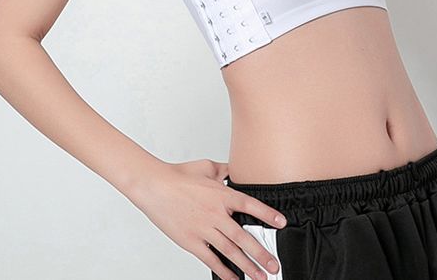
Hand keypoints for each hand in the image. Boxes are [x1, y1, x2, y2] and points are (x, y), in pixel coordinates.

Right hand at [127, 158, 286, 279]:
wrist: (155, 186)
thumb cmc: (179, 175)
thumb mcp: (206, 167)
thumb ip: (223, 170)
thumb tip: (234, 170)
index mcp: (222, 194)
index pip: (251, 205)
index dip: (268, 215)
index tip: (282, 223)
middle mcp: (216, 213)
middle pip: (243, 237)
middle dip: (261, 253)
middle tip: (275, 265)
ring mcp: (204, 229)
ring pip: (230, 251)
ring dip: (247, 266)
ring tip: (260, 276)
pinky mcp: (191, 241)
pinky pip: (211, 259)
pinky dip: (223, 271)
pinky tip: (233, 278)